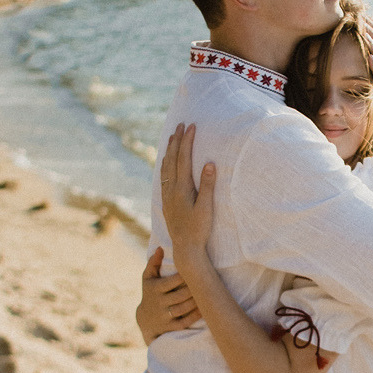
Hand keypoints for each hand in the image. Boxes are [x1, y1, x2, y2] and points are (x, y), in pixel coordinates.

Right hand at [138, 246, 199, 339]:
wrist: (145, 319)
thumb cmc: (150, 292)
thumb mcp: (148, 278)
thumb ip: (153, 262)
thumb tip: (160, 248)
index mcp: (154, 289)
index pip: (171, 281)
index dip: (185, 276)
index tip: (196, 269)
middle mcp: (158, 303)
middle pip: (180, 295)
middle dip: (194, 289)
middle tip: (207, 281)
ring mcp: (164, 316)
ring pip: (183, 308)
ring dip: (196, 302)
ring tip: (207, 293)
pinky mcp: (170, 327)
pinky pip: (185, 322)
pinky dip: (195, 316)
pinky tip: (204, 308)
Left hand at [159, 124, 215, 264]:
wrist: (185, 248)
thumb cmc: (199, 229)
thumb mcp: (206, 208)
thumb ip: (207, 185)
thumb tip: (208, 163)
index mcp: (181, 188)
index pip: (183, 159)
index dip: (187, 141)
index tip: (191, 126)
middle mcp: (171, 189)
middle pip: (172, 159)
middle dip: (176, 140)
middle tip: (180, 124)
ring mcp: (167, 195)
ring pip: (165, 166)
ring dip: (169, 150)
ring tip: (171, 137)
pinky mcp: (167, 201)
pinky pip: (163, 176)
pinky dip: (165, 163)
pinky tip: (166, 162)